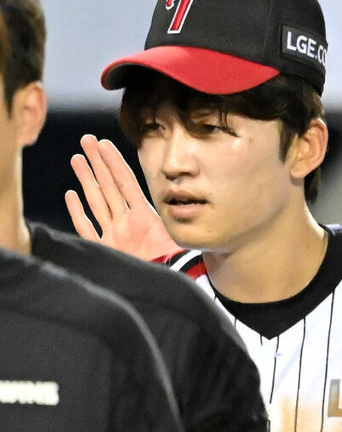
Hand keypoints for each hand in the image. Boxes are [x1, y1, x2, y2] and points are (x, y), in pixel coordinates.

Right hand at [66, 134, 178, 260]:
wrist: (167, 292)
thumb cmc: (177, 267)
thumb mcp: (179, 239)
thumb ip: (173, 221)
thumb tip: (180, 198)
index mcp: (145, 218)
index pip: (127, 183)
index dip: (115, 162)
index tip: (104, 143)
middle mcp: (127, 223)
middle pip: (109, 186)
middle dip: (97, 162)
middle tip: (86, 139)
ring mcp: (115, 236)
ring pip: (96, 201)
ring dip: (87, 179)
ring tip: (77, 158)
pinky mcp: (106, 251)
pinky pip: (88, 229)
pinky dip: (78, 213)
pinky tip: (71, 195)